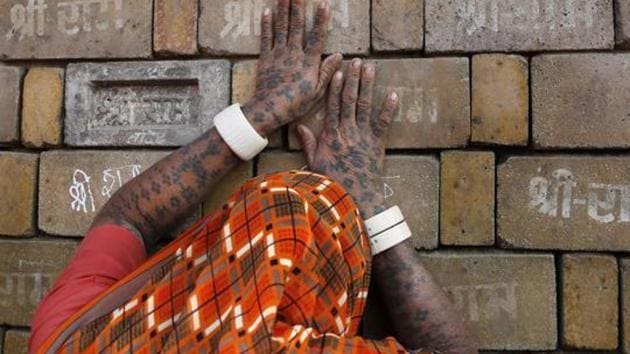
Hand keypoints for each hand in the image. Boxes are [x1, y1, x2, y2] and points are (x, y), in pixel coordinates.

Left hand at [242, 0, 342, 135]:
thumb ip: (327, 72)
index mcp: (308, 63)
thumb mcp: (317, 92)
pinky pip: (266, 37)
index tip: (324, 4)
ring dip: (283, 9)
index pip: (317, 37)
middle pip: (297, 26)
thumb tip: (339, 56)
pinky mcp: (265, 58)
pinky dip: (267, 24)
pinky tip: (267, 11)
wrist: (270, 109)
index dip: (321, 20)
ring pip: (282, 27)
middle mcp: (293, 54)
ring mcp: (278, 54)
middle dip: (298, 6)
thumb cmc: (296, 104)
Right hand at [297, 59, 399, 217]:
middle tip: (356, 61)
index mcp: (331, 135)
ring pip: (365, 106)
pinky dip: (388, 109)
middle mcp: (347, 131)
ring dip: (368, 85)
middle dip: (353, 79)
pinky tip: (393, 94)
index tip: (337, 71)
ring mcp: (363, 136)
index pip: (333, 105)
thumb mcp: (314, 162)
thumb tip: (299, 126)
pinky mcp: (377, 143)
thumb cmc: (332, 181)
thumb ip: (308, 142)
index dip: (335, 87)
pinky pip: (383, 123)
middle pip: (350, 100)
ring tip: (370, 68)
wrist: (354, 196)